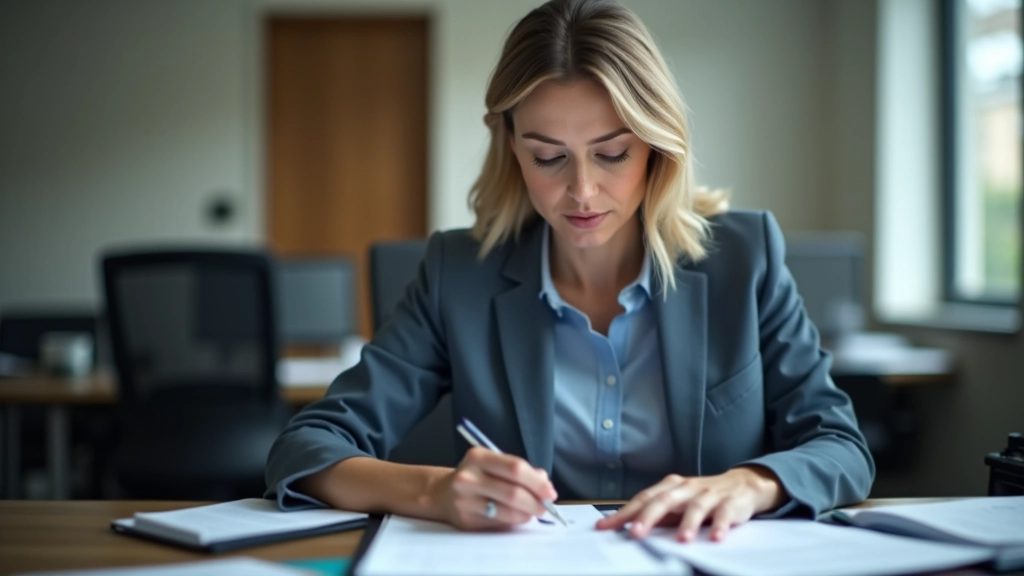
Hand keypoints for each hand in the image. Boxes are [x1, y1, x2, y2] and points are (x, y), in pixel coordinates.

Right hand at [431, 447, 556, 530]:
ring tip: (532, 512)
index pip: (515, 468)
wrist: (442, 493)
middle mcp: (468, 478)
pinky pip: (498, 524)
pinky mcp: (466, 521)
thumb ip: (520, 471)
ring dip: (526, 514)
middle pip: (512, 492)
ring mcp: (465, 501)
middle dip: (535, 502)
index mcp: (478, 457)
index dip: (537, 482)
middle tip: (546, 507)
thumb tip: (545, 484)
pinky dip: (513, 522)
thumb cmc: (478, 476)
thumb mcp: (494, 464)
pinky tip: (515, 517)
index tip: (550, 492)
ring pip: (507, 512)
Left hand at [596, 466, 785, 541]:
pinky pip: (724, 514)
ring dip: (688, 524)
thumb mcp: (677, 503)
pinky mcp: (730, 503)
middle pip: (664, 500)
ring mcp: (708, 495)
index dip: (624, 513)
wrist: (742, 484)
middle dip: (648, 517)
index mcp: (670, 487)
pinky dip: (719, 526)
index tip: (606, 527)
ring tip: (681, 540)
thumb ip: (656, 514)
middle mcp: (686, 488)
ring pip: (695, 507)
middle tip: (636, 534)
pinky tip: (715, 537)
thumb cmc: (702, 497)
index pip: (643, 499)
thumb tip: (627, 526)